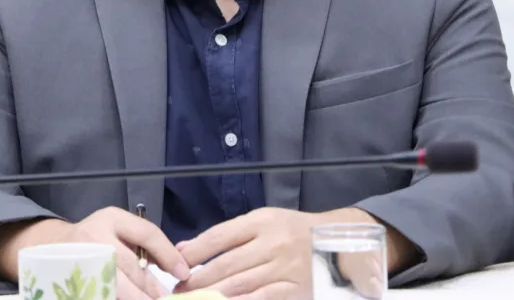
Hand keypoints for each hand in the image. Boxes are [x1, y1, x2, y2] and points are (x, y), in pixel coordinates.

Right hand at [0, 208, 189, 299]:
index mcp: (111, 218)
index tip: (183, 273)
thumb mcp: (118, 230)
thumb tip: (179, 268)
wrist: (52, 246)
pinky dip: (115, 297)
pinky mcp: (72, 279)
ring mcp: (80, 258)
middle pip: (130, 264)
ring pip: (114, 283)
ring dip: (136, 296)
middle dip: (151, 286)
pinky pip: (99, 293)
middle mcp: (95, 235)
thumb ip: (143, 244)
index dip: (168, 254)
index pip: (147, 233)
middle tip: (165, 298)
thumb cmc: (97, 239)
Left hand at [172, 207, 316, 299]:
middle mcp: (273, 243)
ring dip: (213, 295)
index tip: (176, 264)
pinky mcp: (294, 290)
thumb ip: (227, 234)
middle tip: (179, 289)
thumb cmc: (292, 231)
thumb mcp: (263, 221)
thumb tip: (186, 248)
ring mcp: (284, 268)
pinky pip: (262, 298)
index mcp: (262, 221)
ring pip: (241, 285)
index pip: (220, 237)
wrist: (337, 244)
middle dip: (199, 279)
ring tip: (194, 299)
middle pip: (227, 264)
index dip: (194, 252)